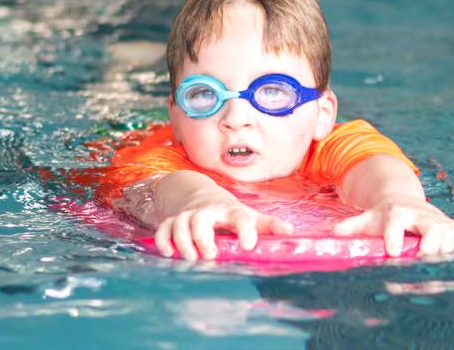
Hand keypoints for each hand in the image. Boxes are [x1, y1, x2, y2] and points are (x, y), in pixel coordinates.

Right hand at [155, 199, 293, 260]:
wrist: (200, 194)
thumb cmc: (228, 212)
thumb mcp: (249, 215)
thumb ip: (268, 225)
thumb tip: (291, 231)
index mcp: (231, 210)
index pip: (239, 217)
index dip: (245, 230)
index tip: (248, 245)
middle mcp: (207, 211)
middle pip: (200, 219)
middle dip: (202, 237)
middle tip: (210, 255)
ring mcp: (187, 214)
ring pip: (179, 224)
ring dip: (182, 242)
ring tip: (190, 259)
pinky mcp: (172, 220)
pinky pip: (163, 228)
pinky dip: (163, 240)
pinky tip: (168, 254)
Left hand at [331, 198, 453, 256]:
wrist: (403, 199)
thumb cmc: (383, 215)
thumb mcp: (366, 219)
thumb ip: (351, 226)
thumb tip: (334, 231)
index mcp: (395, 212)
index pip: (395, 223)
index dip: (394, 237)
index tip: (392, 252)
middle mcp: (418, 213)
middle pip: (431, 225)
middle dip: (431, 241)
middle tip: (423, 255)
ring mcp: (436, 218)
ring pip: (448, 231)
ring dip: (444, 247)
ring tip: (434, 259)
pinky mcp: (449, 223)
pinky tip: (446, 255)